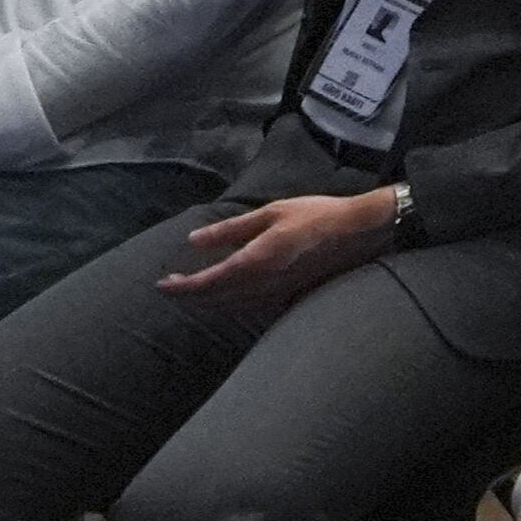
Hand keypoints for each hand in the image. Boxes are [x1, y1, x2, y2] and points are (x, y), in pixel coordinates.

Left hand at [160, 183, 405, 301]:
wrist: (359, 233)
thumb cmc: (315, 215)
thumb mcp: (271, 212)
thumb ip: (231, 229)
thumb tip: (194, 240)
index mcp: (255, 261)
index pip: (208, 282)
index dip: (182, 286)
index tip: (161, 284)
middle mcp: (263, 285)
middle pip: (216, 300)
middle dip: (190, 297)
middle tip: (171, 289)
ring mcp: (277, 295)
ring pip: (233, 308)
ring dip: (209, 304)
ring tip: (192, 295)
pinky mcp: (289, 297)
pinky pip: (251, 308)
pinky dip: (231, 306)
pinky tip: (228, 300)